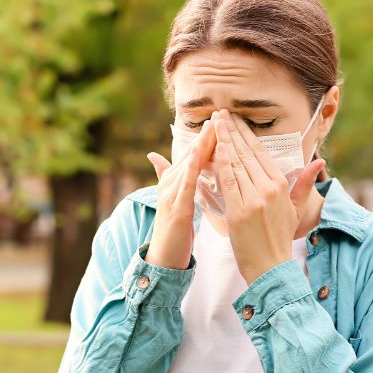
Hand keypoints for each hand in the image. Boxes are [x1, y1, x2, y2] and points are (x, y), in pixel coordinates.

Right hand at [143, 118, 216, 268]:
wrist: (164, 256)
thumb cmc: (174, 229)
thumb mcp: (175, 199)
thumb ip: (168, 176)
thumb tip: (153, 156)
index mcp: (173, 180)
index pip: (193, 154)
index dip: (206, 137)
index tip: (220, 120)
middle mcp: (170, 184)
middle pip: (191, 155)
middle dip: (205, 136)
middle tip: (218, 116)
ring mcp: (172, 196)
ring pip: (188, 166)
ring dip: (199, 148)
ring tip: (210, 130)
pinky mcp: (177, 210)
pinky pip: (186, 187)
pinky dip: (192, 172)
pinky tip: (200, 161)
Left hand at [212, 108, 326, 284]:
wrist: (271, 267)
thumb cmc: (280, 239)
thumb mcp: (296, 210)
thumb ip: (304, 184)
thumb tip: (318, 164)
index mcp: (281, 185)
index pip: (260, 152)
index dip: (246, 134)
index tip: (234, 119)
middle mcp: (269, 188)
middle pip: (247, 153)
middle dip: (232, 130)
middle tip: (220, 113)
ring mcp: (254, 199)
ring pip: (236, 163)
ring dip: (224, 140)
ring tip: (214, 123)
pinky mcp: (240, 210)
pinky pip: (228, 181)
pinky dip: (220, 163)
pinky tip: (213, 148)